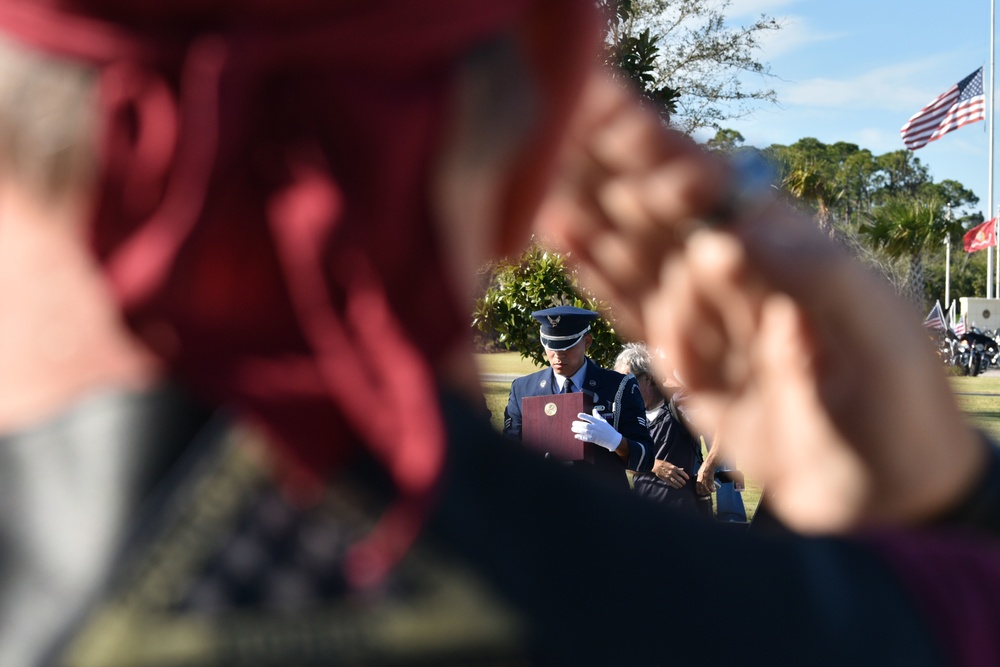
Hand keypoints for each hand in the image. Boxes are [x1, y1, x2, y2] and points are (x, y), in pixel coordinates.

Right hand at [537, 68, 985, 532]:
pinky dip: (597, 271)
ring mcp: (709, 317)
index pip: (717, 188)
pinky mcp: (684, 361)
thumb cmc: (899, 412)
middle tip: (555, 124)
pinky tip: (562, 233)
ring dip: (591, 210)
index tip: (612, 115)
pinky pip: (633, 306)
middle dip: (612, 167)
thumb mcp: (880, 341)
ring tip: (540, 172)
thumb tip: (737, 232)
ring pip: (638, 251)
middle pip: (664, 211)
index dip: (664, 152)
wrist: (881, 497)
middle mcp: (742, 274)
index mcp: (789, 252)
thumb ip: (817, 281)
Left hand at [571, 408, 622, 451]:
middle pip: (585, 425)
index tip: (578, 415)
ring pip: (584, 431)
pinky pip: (586, 438)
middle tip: (573, 423)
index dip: (584, 416)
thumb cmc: (609, 430)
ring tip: (573, 429)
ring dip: (578, 430)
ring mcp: (595, 434)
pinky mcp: (594, 439)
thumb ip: (597, 416)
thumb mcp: (603, 421)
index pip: (590, 418)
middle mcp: (596, 428)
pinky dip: (581, 437)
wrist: (613, 439)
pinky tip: (576, 436)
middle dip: (578, 424)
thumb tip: (594, 410)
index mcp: (598, 422)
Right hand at [653, 460, 688, 488]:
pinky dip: (674, 486)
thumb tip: (682, 469)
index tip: (688, 478)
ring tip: (681, 486)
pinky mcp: (665, 479)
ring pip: (675, 482)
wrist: (655, 465)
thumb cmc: (663, 463)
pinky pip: (671, 483)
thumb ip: (676, 468)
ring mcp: (668, 476)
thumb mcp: (670, 464)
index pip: (681, 472)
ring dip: (679, 484)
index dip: (685, 475)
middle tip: (684, 483)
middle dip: (683, 481)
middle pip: (679, 478)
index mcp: (674, 467)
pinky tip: (677, 487)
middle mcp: (672, 472)